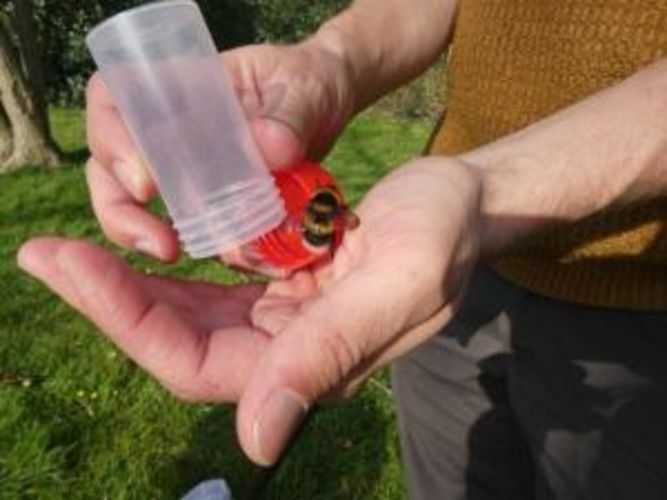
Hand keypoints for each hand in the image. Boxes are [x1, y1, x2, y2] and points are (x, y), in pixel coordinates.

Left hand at [18, 157, 481, 464]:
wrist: (459, 203)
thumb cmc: (440, 235)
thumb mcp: (396, 285)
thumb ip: (329, 355)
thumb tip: (256, 441)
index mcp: (309, 362)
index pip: (196, 363)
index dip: (128, 322)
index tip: (72, 267)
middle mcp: (286, 351)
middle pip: (177, 342)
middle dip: (108, 301)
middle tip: (44, 256)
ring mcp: (283, 319)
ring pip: (188, 316)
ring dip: (129, 285)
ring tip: (71, 251)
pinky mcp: (285, 285)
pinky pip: (213, 287)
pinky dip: (172, 267)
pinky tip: (141, 244)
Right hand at [85, 40, 354, 262]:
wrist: (327, 105)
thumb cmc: (307, 82)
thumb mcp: (306, 90)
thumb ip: (291, 117)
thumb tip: (270, 149)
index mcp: (179, 88)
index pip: (115, 100)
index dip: (113, 138)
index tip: (147, 183)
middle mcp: (168, 128)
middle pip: (110, 164)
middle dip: (120, 207)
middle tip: (157, 242)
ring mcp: (183, 166)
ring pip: (135, 201)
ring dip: (145, 233)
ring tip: (173, 253)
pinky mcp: (208, 198)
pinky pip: (186, 225)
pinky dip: (200, 243)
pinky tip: (227, 256)